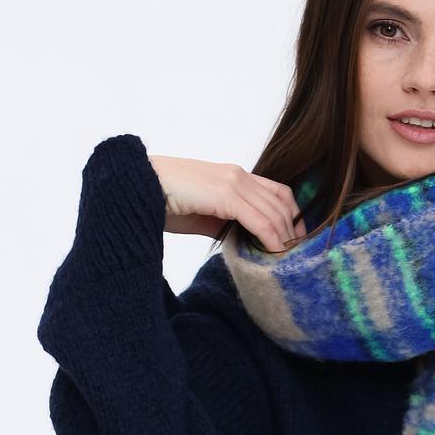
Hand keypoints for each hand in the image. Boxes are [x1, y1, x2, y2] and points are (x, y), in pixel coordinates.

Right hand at [147, 153, 306, 252]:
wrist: (136, 187)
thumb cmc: (161, 201)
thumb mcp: (200, 213)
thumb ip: (222, 222)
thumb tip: (240, 240)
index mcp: (233, 175)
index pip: (277, 192)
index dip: (292, 215)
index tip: (295, 239)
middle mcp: (238, 175)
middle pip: (282, 202)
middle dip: (294, 230)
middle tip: (299, 254)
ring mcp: (232, 182)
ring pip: (274, 212)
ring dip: (285, 238)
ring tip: (289, 259)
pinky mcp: (224, 195)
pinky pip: (259, 220)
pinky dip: (271, 238)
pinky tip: (275, 253)